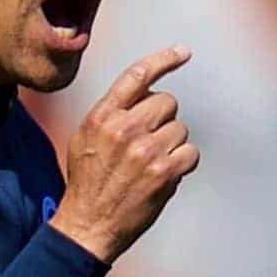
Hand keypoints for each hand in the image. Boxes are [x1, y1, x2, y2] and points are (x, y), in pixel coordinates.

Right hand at [51, 46, 198, 262]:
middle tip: (149, 142)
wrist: (87, 225)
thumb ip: (111, 113)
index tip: (183, 52)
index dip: (164, 59)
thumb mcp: (85, 137)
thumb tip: (143, 96)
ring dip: (173, 144)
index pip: (137, 75)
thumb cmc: (87, 181)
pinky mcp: (164, 172)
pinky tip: (165, 175)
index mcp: (103, 115)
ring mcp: (146, 150)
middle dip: (163, 120)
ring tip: (151, 164)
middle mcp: (125, 128)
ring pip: (180, 128)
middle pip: (167, 101)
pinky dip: (183, 163)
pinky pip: (191, 153)